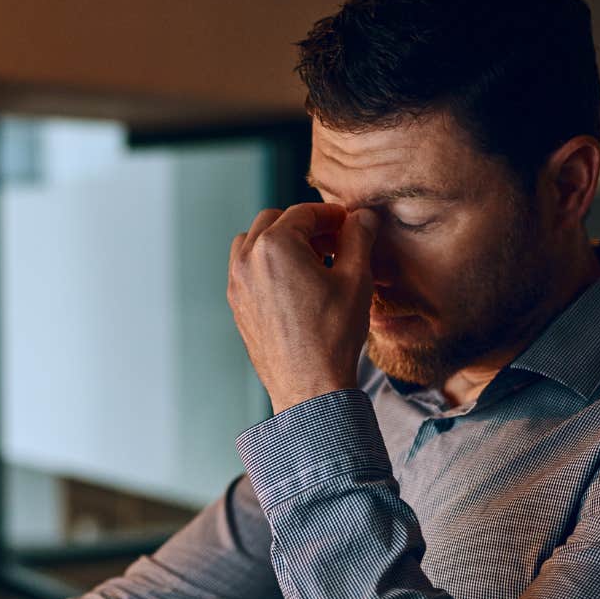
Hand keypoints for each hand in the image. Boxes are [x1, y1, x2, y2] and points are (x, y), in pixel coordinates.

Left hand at [227, 202, 376, 413]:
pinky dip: (268, 265)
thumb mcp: (356, 279)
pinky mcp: (237, 305)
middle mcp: (247, 260)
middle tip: (334, 242)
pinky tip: (296, 285)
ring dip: (281, 242)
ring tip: (313, 262)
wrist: (309, 386)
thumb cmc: (332, 335)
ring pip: (254, 243)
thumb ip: (359, 237)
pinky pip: (248, 269)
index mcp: (274, 246)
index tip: (350, 224)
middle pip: (274, 221)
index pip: (304, 212)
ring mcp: (237, 284)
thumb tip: (362, 216)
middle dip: (305, 226)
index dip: (331, 215)